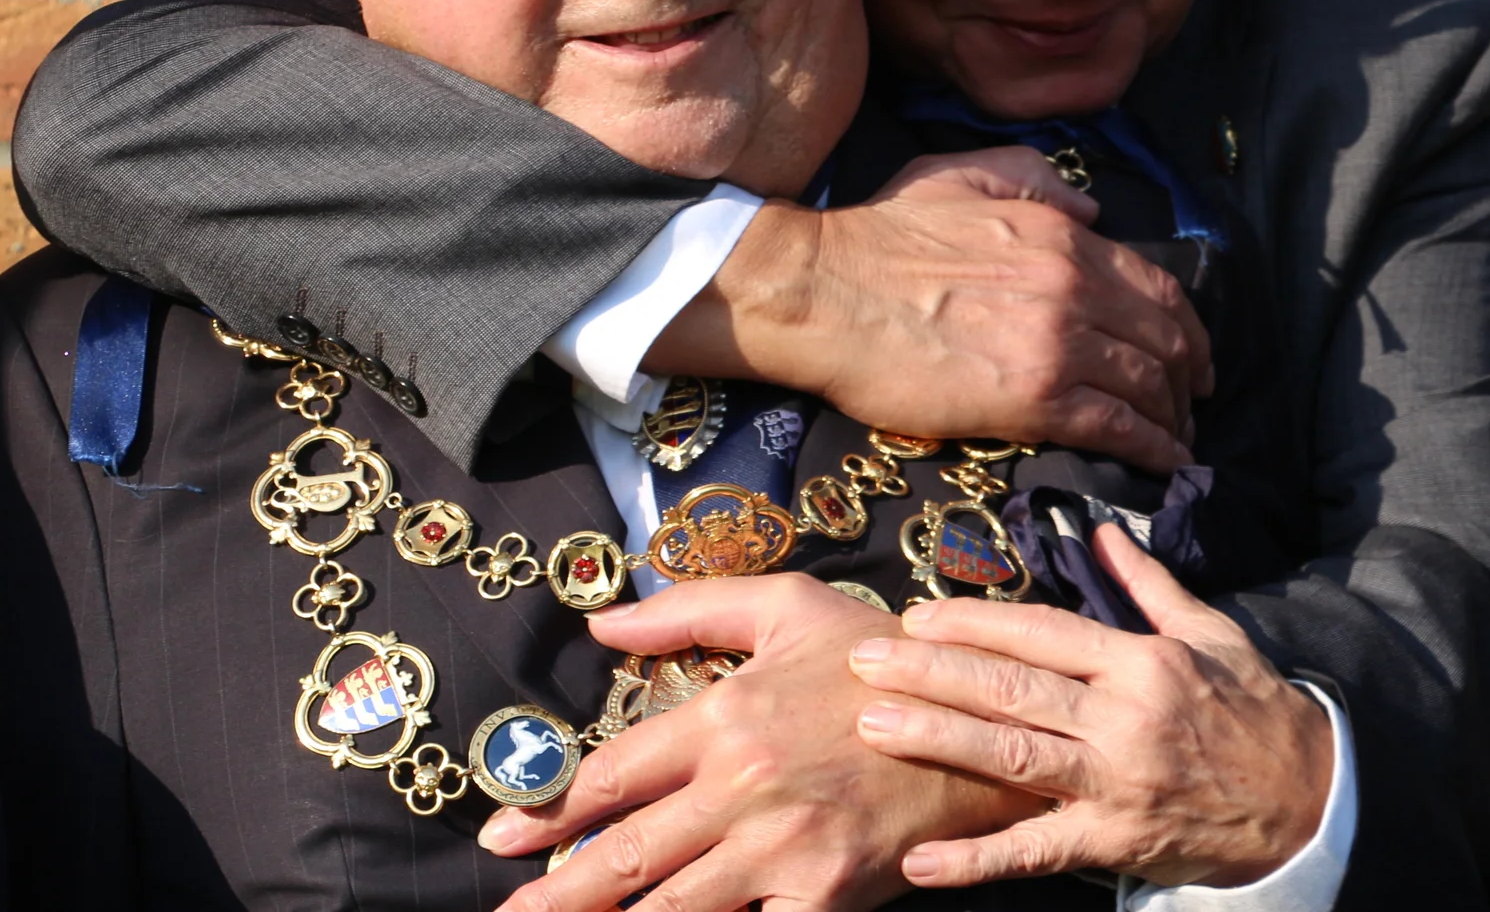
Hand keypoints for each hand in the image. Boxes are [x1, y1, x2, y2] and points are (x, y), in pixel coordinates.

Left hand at [481, 575, 1043, 911]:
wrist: (986, 722)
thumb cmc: (883, 661)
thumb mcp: (789, 607)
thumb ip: (691, 608)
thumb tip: (605, 625)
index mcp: (727, 715)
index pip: (613, 775)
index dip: (550, 810)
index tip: (503, 835)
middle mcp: (743, 787)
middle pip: (624, 856)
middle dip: (558, 891)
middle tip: (509, 910)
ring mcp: (783, 850)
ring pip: (672, 908)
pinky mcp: (823, 897)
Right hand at [653, 147, 1211, 471]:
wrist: (822, 292)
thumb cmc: (878, 235)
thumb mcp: (962, 176)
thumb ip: (1035, 180)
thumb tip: (1089, 208)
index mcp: (1062, 236)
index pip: (1157, 285)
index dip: (1187, 326)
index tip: (1192, 355)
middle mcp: (1074, 287)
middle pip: (1165, 339)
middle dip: (1189, 377)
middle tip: (1192, 405)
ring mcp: (1058, 344)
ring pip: (1148, 385)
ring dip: (1174, 418)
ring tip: (1177, 440)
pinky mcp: (1032, 400)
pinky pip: (1117, 427)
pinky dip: (1153, 448)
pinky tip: (1165, 464)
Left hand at [849, 524, 1333, 889]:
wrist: (1313, 800)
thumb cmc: (1256, 710)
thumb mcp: (1212, 633)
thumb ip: (1149, 584)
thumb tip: (1101, 532)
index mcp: (1143, 661)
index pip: (1044, 632)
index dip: (976, 622)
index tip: (918, 615)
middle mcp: (1124, 717)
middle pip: (1012, 687)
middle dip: (932, 671)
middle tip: (865, 659)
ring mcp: (1116, 783)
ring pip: (1013, 756)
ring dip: (938, 739)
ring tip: (873, 724)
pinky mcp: (1115, 842)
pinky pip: (1036, 852)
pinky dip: (977, 860)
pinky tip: (920, 860)